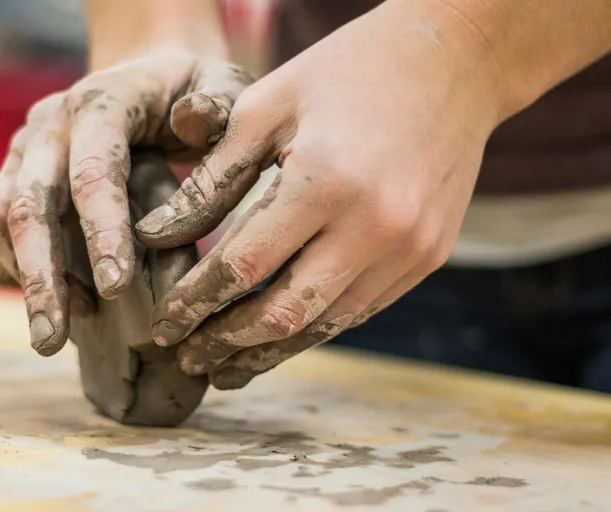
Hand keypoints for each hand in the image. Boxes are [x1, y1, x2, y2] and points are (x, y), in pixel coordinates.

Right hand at [0, 49, 252, 355]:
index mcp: (102, 103)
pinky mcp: (8, 176)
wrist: (146, 77)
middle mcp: (49, 126)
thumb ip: (217, 105)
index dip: (101, 231)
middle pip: (28, 205)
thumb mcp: (222, 85)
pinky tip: (53, 298)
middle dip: (41, 278)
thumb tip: (189, 122)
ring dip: (24, 280)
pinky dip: (8, 270)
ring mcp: (22, 151)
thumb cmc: (193, 91)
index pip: (93, 171)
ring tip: (61, 329)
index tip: (117, 291)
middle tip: (50, 342)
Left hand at [136, 1, 506, 388]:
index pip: (242, 265)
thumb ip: (212, 179)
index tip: (162, 323)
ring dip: (270, 351)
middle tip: (187, 357)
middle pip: (283, 312)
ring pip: (326, 324)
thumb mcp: (266, 107)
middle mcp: (375, 225)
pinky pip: (361, 309)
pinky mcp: (429, 257)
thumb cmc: (346, 73)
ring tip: (225, 368)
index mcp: (325, 180)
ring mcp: (410, 248)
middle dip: (226, 342)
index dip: (195, 302)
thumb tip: (156, 237)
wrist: (454, 60)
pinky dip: (315, 327)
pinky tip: (280, 336)